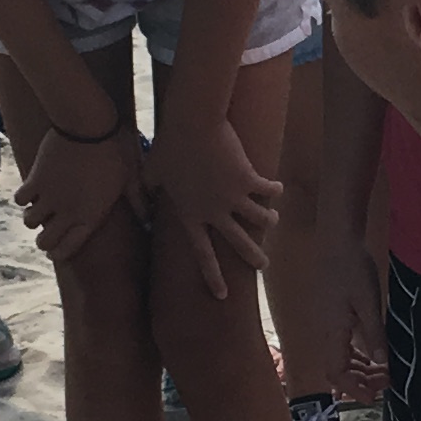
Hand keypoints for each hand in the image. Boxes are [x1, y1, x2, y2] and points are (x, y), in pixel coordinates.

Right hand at [18, 119, 147, 260]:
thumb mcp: (132, 177)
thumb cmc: (116, 150)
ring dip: (32, 218)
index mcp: (91, 215)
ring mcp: (50, 196)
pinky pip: (20, 198)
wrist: (88, 124)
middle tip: (45, 233)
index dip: (60, 253)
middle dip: (44, 240)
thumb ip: (138, 201)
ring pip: (29, 221)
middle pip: (44, 240)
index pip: (69, 247)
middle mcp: (67, 211)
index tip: (55, 253)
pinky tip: (29, 191)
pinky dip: (23, 197)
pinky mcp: (35, 179)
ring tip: (37, 211)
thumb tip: (150, 220)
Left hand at [143, 109, 279, 302]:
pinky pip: (267, 191)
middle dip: (253, 258)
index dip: (213, 276)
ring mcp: (233, 198)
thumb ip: (146, 193)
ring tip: (274, 221)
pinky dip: (274, 190)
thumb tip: (142, 207)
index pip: (202, 254)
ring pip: (259, 220)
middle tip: (263, 266)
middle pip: (238, 244)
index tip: (221, 295)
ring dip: (268, 222)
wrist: (193, 125)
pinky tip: (278, 189)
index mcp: (190, 215)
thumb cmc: (169, 146)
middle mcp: (214, 212)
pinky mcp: (248, 179)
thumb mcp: (151, 172)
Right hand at [305, 227, 391, 401]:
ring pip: (341, 359)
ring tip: (384, 372)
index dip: (353, 389)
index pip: (336, 372)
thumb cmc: (352, 269)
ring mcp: (329, 325)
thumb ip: (375, 335)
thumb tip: (382, 364)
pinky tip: (374, 357)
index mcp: (333, 332)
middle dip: (361, 382)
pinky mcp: (333, 318)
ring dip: (361, 370)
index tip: (373, 397)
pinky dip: (358, 356)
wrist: (337, 242)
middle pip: (338, 370)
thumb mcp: (369, 303)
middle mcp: (327, 333)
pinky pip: (343, 346)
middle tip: (388, 382)